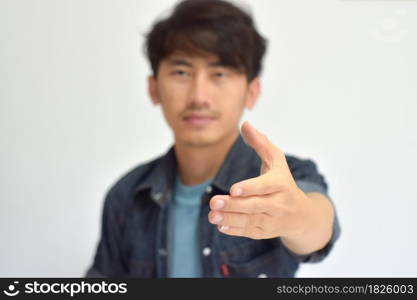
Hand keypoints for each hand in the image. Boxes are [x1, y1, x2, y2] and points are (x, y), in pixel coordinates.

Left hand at [208, 121, 314, 239]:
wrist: (303, 215)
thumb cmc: (284, 182)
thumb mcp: (277, 161)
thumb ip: (261, 143)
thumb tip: (245, 124)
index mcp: (281, 184)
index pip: (265, 186)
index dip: (250, 188)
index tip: (233, 189)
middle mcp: (279, 203)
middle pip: (255, 205)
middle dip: (233, 205)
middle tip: (213, 201)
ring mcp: (273, 220)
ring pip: (250, 221)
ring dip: (230, 219)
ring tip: (212, 216)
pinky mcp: (266, 231)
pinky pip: (250, 232)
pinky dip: (236, 230)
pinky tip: (221, 226)